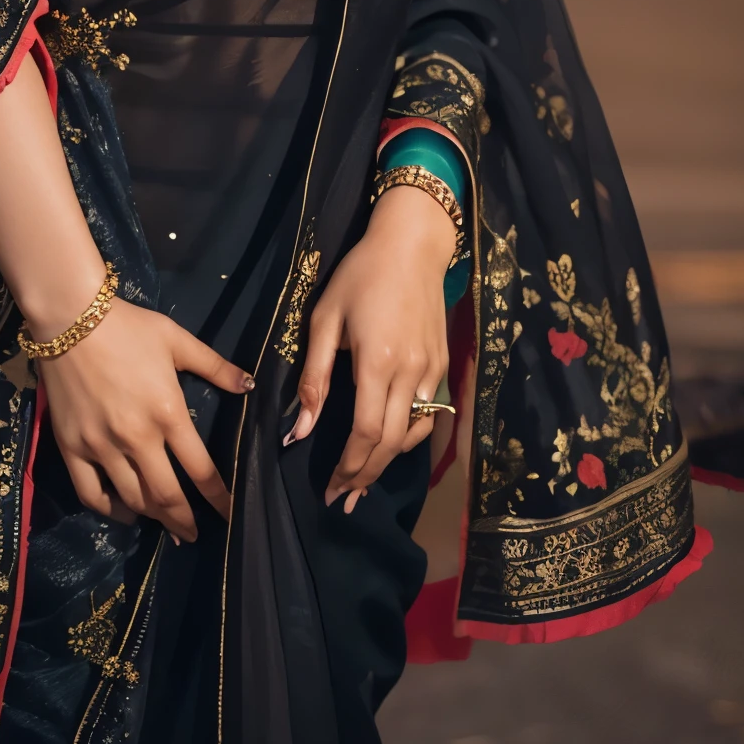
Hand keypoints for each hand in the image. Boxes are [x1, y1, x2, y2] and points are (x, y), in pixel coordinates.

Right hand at [39, 298, 252, 541]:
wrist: (71, 317)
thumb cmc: (128, 328)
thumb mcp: (177, 340)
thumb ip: (215, 366)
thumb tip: (250, 385)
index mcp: (168, 414)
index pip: (201, 470)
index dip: (218, 498)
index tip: (230, 515)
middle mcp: (137, 439)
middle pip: (167, 496)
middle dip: (185, 521)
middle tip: (194, 534)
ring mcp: (101, 447)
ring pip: (132, 499)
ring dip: (152, 518)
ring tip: (164, 524)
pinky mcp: (72, 448)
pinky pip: (91, 493)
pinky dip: (109, 510)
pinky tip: (123, 511)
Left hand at [289, 185, 453, 509]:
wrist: (412, 244)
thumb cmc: (360, 275)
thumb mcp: (325, 318)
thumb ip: (314, 377)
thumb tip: (299, 429)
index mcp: (377, 363)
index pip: (365, 433)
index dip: (348, 467)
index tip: (329, 490)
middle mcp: (410, 373)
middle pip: (391, 443)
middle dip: (365, 475)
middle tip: (342, 499)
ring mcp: (432, 370)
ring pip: (414, 433)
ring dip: (388, 462)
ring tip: (363, 481)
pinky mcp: (444, 364)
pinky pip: (428, 413)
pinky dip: (409, 437)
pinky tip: (391, 444)